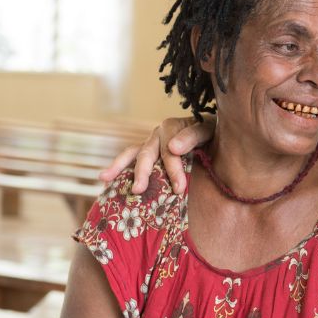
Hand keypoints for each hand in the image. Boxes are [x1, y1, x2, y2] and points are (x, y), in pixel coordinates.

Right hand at [98, 117, 213, 193]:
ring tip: (104, 178)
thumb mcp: (208, 130)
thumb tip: (172, 147)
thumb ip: (193, 136)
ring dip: (118, 167)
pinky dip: (118, 170)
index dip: (173, 170)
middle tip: (138, 190)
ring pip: (132, 154)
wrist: (214, 132)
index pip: (169, 152)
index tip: (179, 189)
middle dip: (142, 172)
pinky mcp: (148, 153)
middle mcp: (157, 135)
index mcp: (171, 127)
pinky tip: (106, 181)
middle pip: (146, 154)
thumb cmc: (213, 133)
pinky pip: (130, 160)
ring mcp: (150, 144)